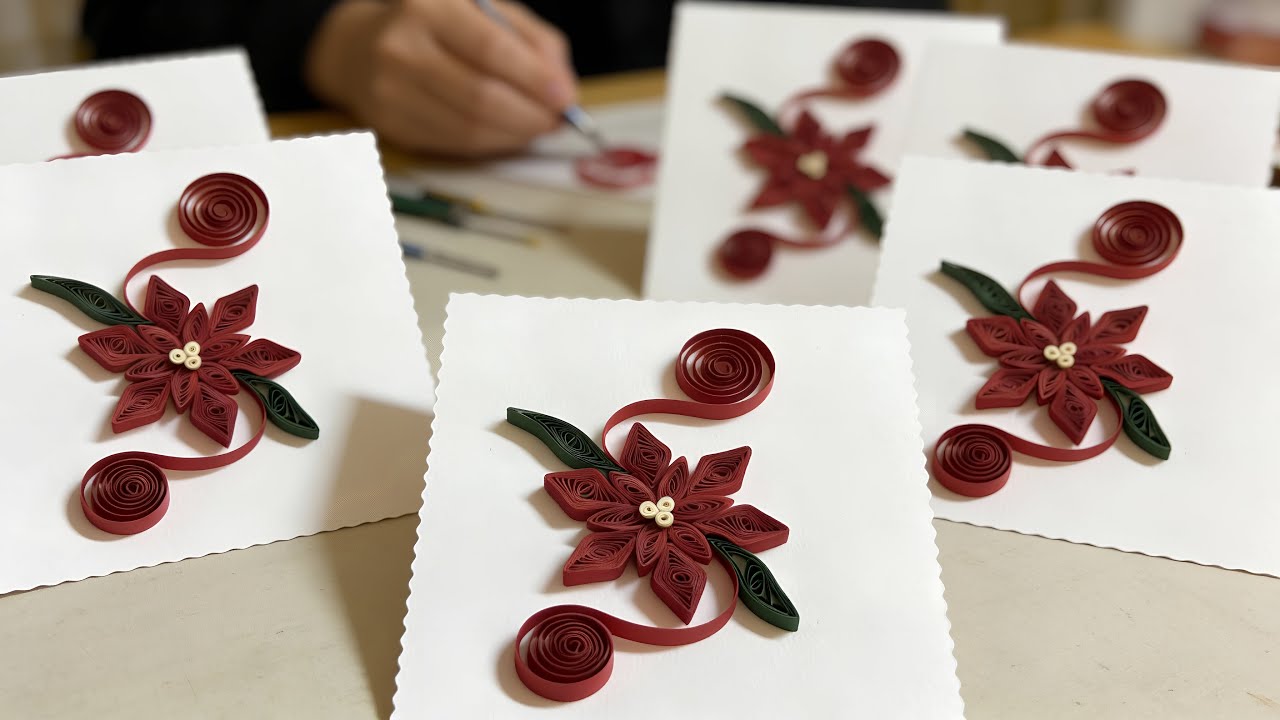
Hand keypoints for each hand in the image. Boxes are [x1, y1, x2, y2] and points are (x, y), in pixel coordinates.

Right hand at [306, 0, 576, 156]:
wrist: (357, 46)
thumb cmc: (435, 24)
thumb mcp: (482, 10)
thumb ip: (530, 40)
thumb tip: (564, 88)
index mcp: (428, 7)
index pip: (490, 49)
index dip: (533, 79)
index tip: (565, 96)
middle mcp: (402, 47)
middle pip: (481, 97)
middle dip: (529, 115)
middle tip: (555, 120)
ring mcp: (390, 91)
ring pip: (469, 128)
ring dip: (514, 134)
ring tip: (536, 126)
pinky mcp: (391, 125)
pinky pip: (454, 144)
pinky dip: (491, 143)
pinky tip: (506, 133)